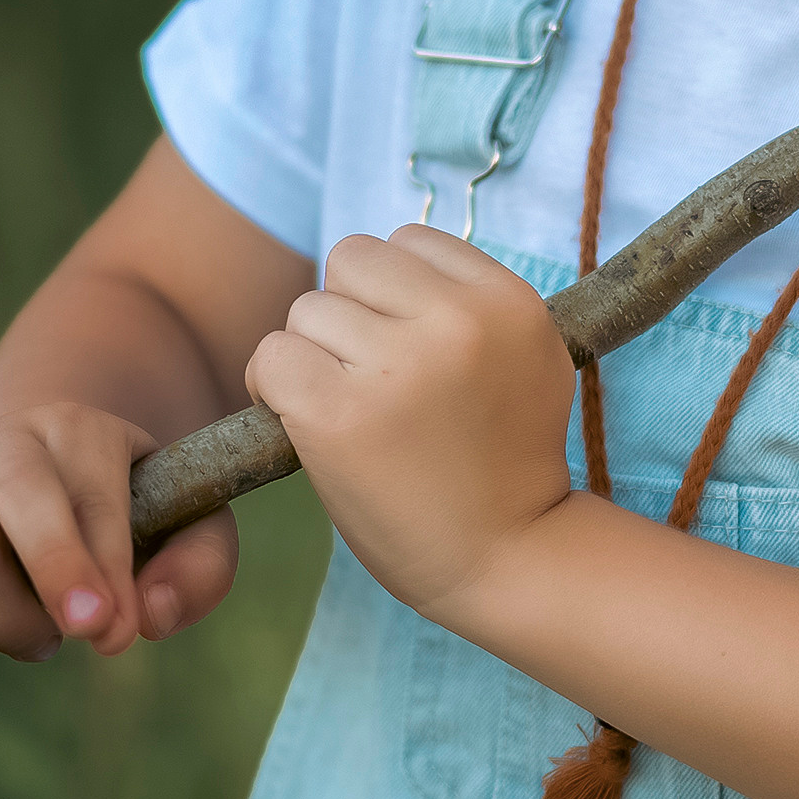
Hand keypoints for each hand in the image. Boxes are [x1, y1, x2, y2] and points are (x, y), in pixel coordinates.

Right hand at [0, 401, 238, 663]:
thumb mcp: (186, 525)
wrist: (38, 478)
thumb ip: (199, 568)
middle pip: (19, 494)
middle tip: (76, 637)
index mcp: (80, 431)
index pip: (93, 495)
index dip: (105, 571)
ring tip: (38, 643)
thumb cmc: (123, 515)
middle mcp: (3, 443)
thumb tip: (151, 617)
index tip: (118, 632)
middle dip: (53, 570)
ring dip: (2, 615)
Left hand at [246, 230, 576, 625]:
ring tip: (344, 408)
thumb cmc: (507, 463)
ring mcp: (395, 368)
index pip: (410, 240)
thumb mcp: (527, 359)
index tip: (402, 346)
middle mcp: (456, 323)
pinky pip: (270, 357)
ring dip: (310, 354)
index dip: (392, 292)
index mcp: (507, 301)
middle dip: (347, 312)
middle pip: (351, 261)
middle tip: (366, 376)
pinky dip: (271, 388)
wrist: (508, 557)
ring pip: (305, 309)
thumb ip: (472, 303)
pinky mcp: (337, 415)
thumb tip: (391, 261)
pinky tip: (300, 420)